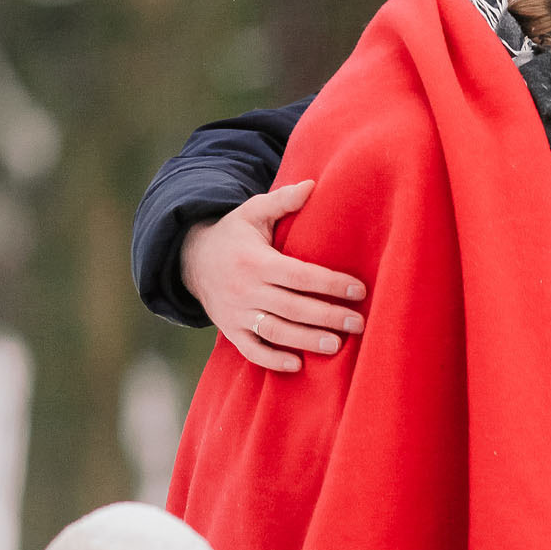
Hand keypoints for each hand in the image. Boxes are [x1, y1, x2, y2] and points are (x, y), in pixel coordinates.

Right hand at [181, 178, 365, 371]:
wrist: (191, 259)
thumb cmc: (234, 234)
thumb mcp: (253, 212)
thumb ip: (283, 200)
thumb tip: (313, 184)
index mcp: (256, 260)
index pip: (300, 275)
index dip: (330, 284)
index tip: (359, 290)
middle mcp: (245, 289)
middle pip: (292, 307)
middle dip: (327, 317)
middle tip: (359, 324)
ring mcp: (236, 313)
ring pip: (274, 331)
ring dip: (306, 341)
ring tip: (336, 346)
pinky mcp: (230, 330)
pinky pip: (251, 350)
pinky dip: (272, 360)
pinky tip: (297, 365)